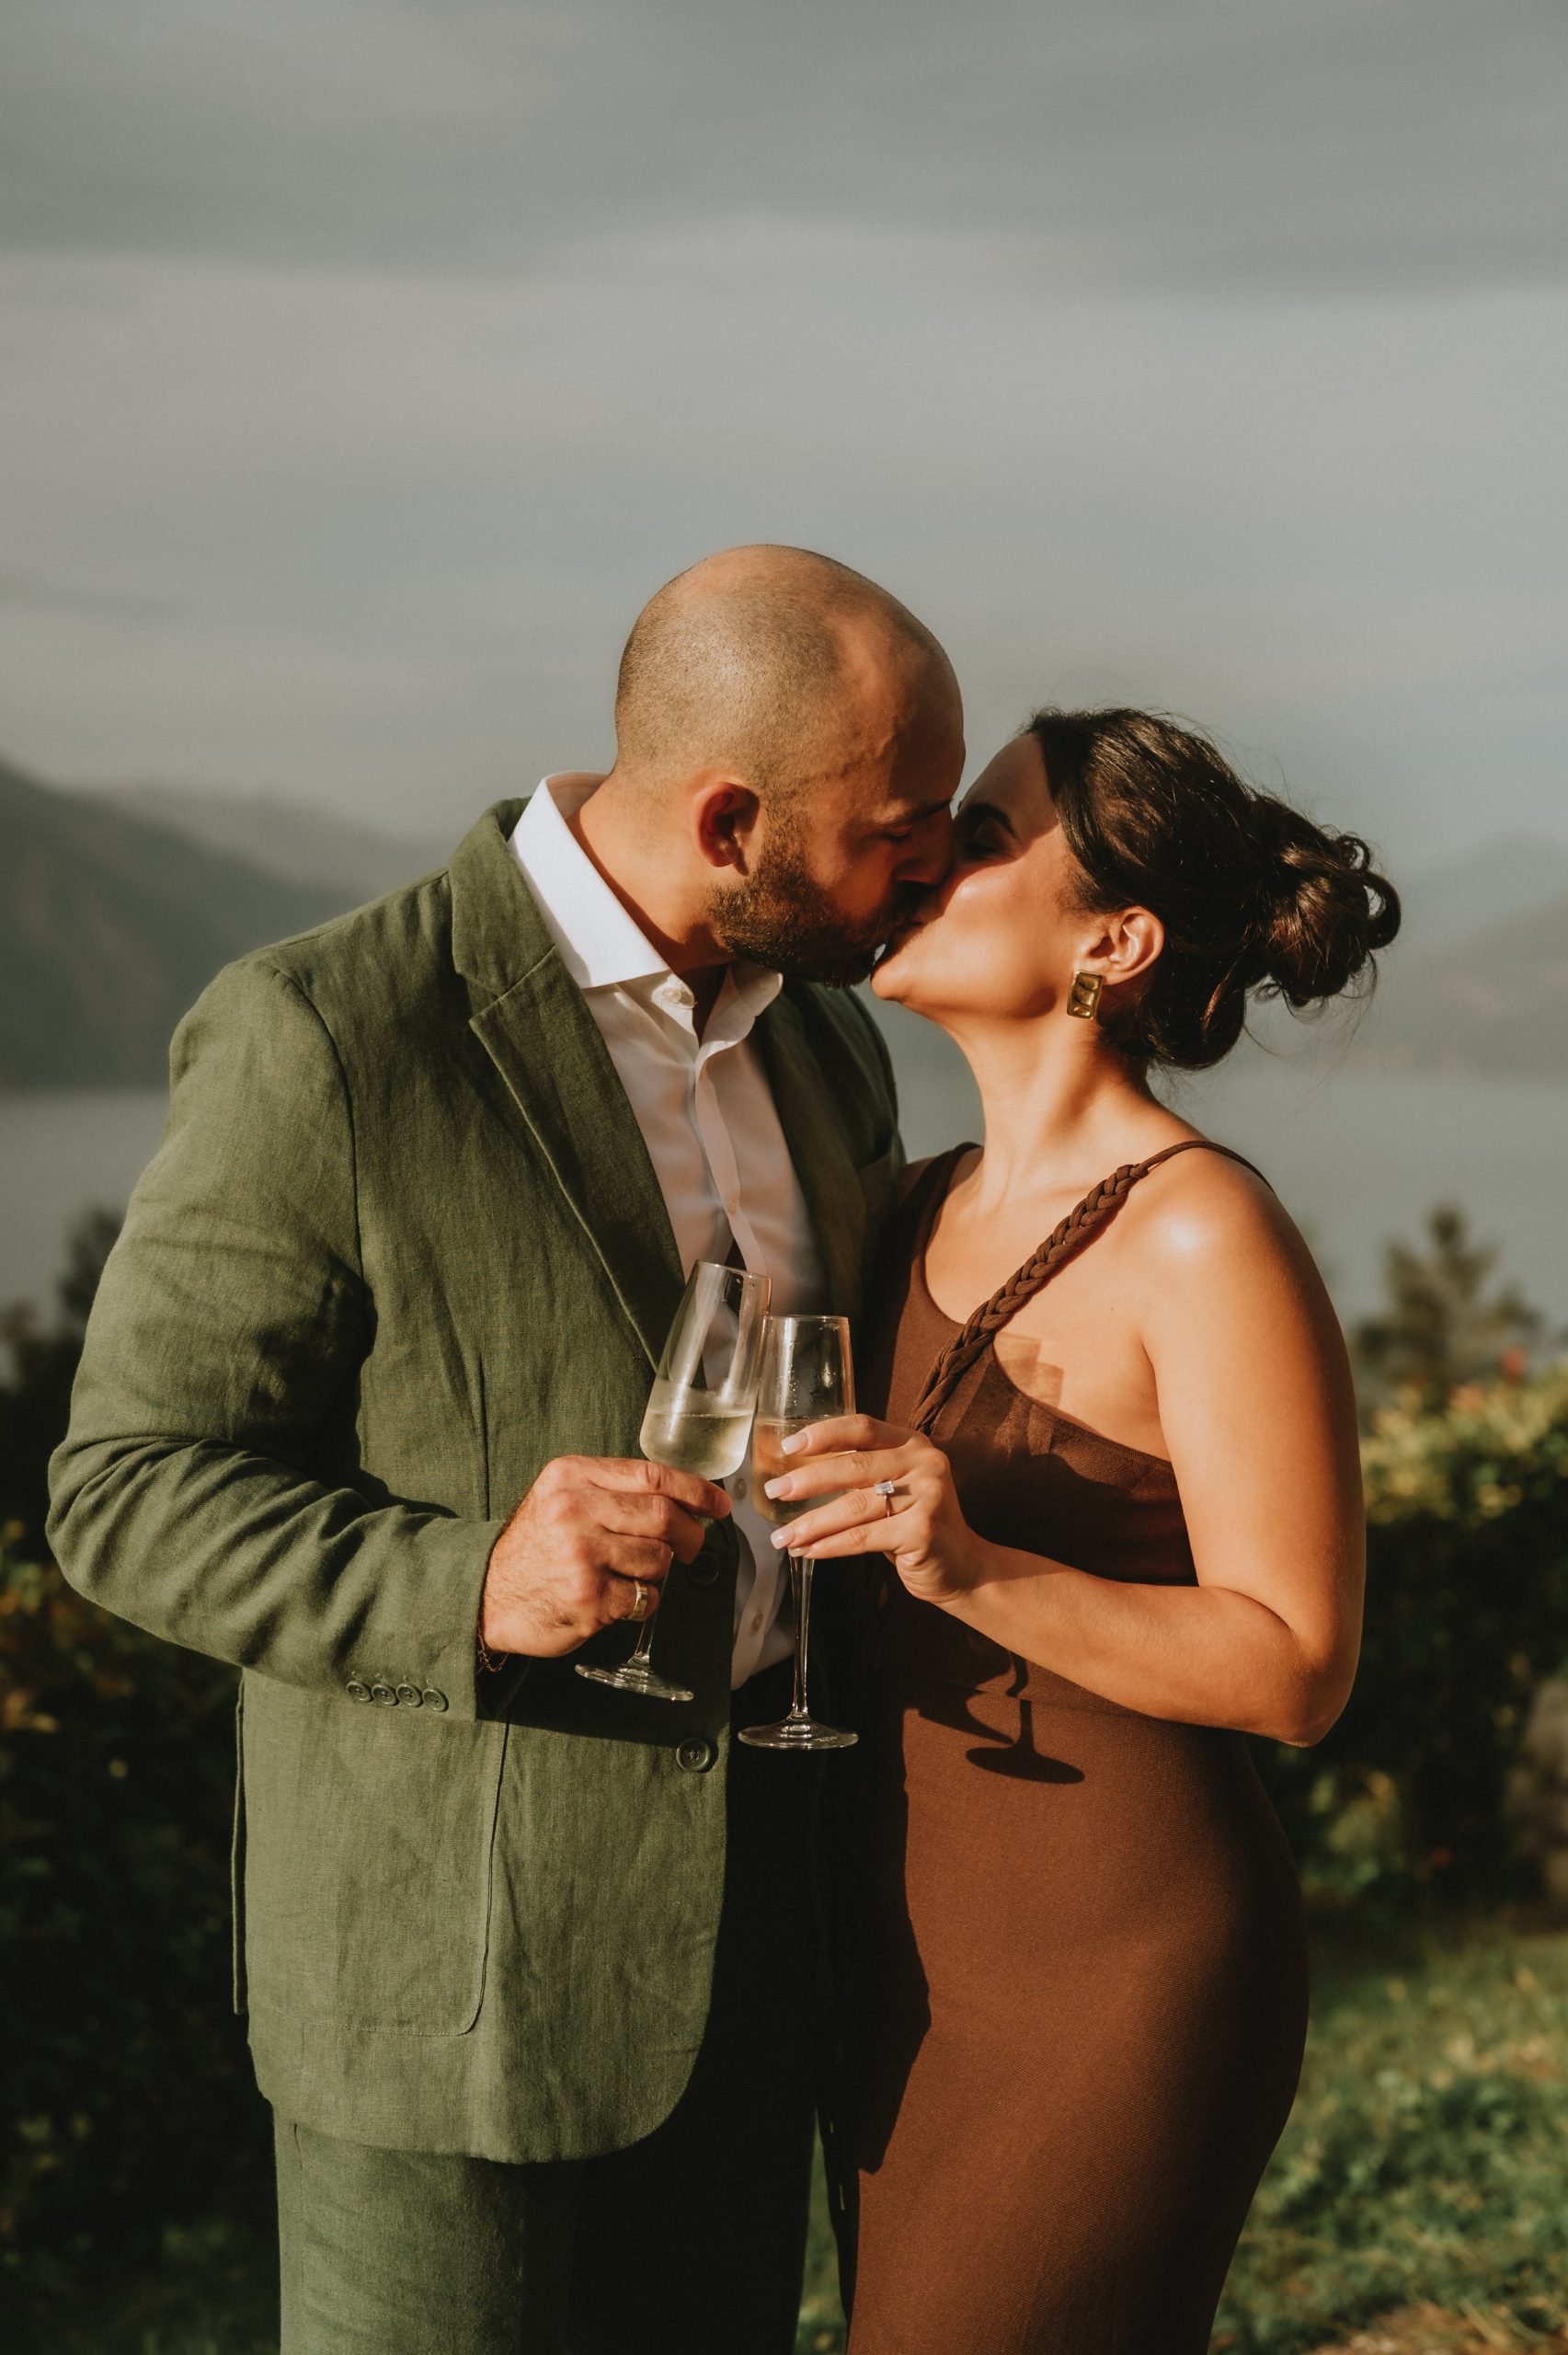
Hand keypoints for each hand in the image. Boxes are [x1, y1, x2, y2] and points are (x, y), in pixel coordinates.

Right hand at [481, 1456, 730, 1658]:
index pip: (652, 1475)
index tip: (719, 1505)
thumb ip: (612, 1490)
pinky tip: (620, 1598)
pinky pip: (645, 1596)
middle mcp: (575, 1510)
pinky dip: (644, 1600)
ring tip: (632, 1574)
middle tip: (691, 1547)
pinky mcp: (589, 1597)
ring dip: (659, 1571)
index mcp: (572, 1476)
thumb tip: (685, 1499)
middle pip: (664, 1516)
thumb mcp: (560, 1497)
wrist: (484, 1593)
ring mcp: (582, 1555)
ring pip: (659, 1559)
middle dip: (690, 1535)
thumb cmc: (534, 1546)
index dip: (696, 1490)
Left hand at [760, 1415, 983, 1608]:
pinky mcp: (923, 1531)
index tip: (789, 1446)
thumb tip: (795, 1476)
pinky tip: (809, 1551)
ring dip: (812, 1523)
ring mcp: (927, 1496)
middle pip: (854, 1467)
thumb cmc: (916, 1524)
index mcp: (913, 1443)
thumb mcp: (895, 1487)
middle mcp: (924, 1463)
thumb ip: (860, 1474)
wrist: (963, 1567)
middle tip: (774, 1492)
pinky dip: (830, 1545)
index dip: (824, 1434)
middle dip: (807, 1481)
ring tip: (783, 1536)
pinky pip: (864, 1537)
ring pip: (854, 1507)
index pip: (862, 1427)